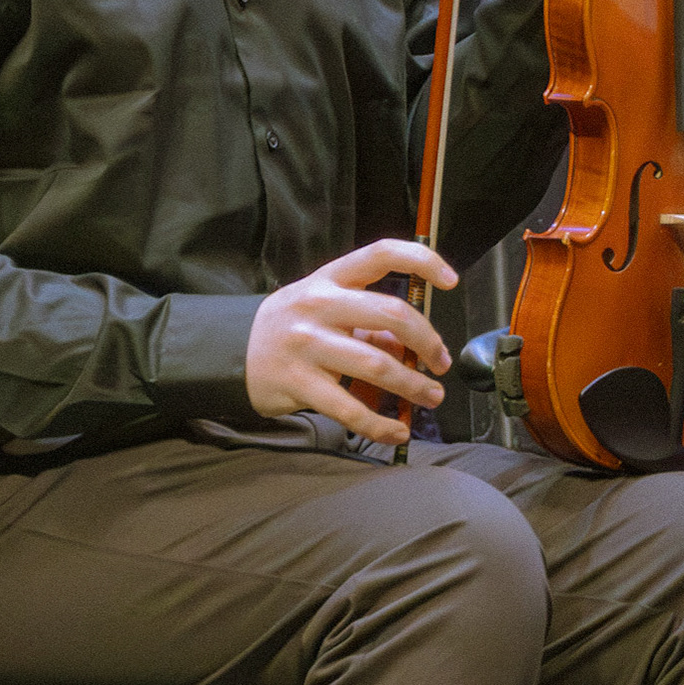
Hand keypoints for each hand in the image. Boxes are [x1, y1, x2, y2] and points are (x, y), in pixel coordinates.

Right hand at [246, 239, 456, 446]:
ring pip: (377, 365)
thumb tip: (415, 348)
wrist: (232, 351)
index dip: (422, 261)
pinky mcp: (299, 382)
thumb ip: (367, 322)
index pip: (381, 255)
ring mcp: (307, 344)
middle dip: (428, 341)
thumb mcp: (325, 309)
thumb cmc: (291, 327)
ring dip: (413, 386)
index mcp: (330, 278)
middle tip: (440, 362)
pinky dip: (381, 424)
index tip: (451, 281)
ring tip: (430, 396)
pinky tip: (397, 430)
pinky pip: (350, 408)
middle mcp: (318, 305)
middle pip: (391, 314)